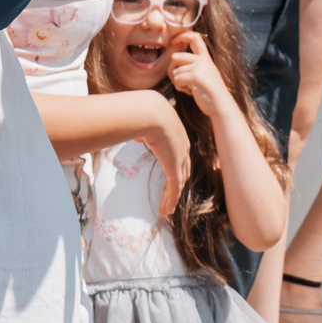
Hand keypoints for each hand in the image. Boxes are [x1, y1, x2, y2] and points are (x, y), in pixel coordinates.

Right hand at [132, 91, 191, 220]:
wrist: (150, 112)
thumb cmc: (142, 113)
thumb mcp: (144, 124)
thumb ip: (144, 132)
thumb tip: (139, 137)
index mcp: (177, 136)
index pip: (179, 157)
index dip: (175, 168)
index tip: (170, 178)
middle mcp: (182, 148)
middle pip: (182, 172)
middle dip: (175, 186)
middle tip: (169, 198)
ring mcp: (180, 158)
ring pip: (178, 183)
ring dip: (171, 198)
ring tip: (165, 210)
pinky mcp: (174, 167)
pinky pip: (174, 188)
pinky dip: (171, 200)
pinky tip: (167, 210)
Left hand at [164, 28, 231, 118]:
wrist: (221, 105)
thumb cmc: (210, 94)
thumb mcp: (204, 75)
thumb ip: (193, 66)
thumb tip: (174, 61)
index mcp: (205, 58)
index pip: (194, 37)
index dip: (181, 36)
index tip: (172, 42)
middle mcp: (203, 60)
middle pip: (175, 57)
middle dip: (172, 70)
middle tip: (179, 81)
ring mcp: (200, 67)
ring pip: (174, 71)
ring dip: (178, 82)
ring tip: (189, 88)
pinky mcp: (195, 75)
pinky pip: (177, 79)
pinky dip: (180, 88)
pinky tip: (190, 92)